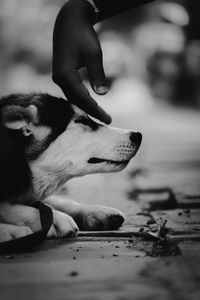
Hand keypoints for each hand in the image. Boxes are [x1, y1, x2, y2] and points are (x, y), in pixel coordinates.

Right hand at [52, 0, 110, 123]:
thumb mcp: (93, 54)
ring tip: (101, 115)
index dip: (96, 110)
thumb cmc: (82, 35)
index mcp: (65, 75)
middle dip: (92, 111)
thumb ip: (97, 74)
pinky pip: (72, 92)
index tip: (108, 119)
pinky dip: (82, 99)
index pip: (82, 99)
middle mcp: (59, 79)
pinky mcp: (61, 75)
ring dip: (86, 107)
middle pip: (76, 101)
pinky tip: (91, 103)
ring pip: (73, 98)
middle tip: (107, 120)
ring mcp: (58, 78)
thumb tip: (102, 94)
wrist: (68, 22)